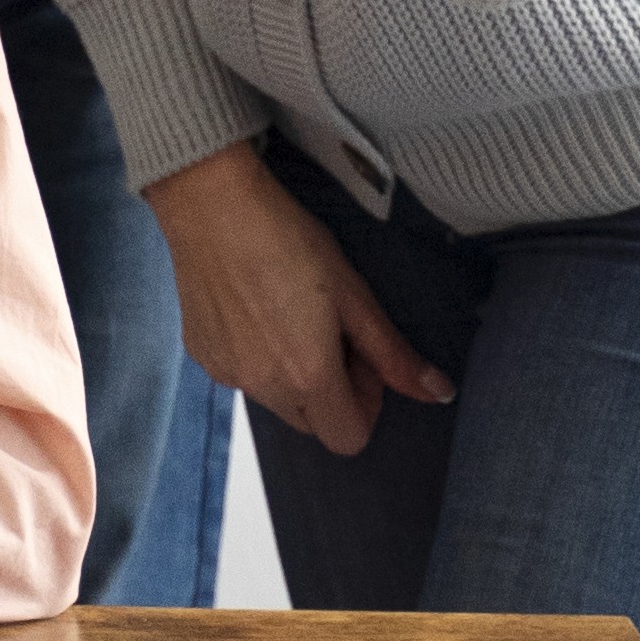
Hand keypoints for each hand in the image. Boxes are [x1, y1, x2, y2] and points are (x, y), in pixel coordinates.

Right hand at [146, 138, 451, 457]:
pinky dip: (256, 358)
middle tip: (328, 331)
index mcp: (307, 377)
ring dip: (292, 375)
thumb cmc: (286, 238)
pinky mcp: (200, 354)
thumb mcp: (352, 292)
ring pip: (275, 400)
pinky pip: (241, 376)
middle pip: (312, 424)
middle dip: (330, 391)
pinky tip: (253, 306)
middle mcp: (262, 387)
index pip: (349, 438)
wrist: (209, 202)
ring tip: (289, 312)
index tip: (360, 354)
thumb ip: (393, 352)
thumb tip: (439, 393)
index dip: (367, 402)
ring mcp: (226, 374)